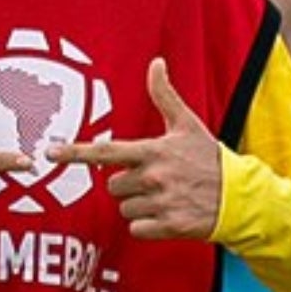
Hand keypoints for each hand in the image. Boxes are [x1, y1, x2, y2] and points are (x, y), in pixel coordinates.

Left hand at [47, 58, 222, 239]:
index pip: (106, 152)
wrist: (240, 197)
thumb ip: (165, 96)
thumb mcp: (188, 124)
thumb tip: (156, 63)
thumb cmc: (210, 158)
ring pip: (125, 208)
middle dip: (129, 184)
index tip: (50, 152)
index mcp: (154, 151)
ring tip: (165, 197)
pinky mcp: (168, 226)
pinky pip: (137, 228)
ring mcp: (161, 203)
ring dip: (139, 205)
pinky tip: (168, 214)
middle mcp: (154, 177)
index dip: (76, 152)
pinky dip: (148, 224)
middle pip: (113, 186)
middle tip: (154, 180)